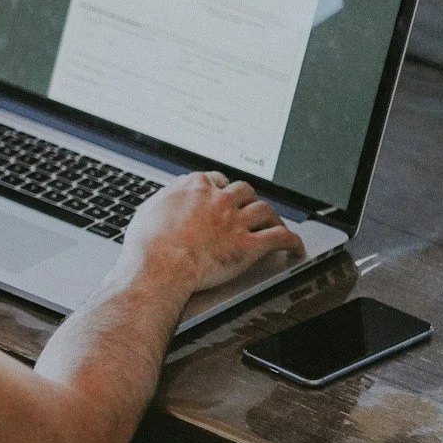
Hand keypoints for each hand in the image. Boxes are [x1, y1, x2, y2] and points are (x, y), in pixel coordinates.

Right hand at [120, 170, 304, 295]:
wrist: (160, 264)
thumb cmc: (148, 242)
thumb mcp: (148, 209)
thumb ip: (165, 199)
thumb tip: (168, 197)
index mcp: (194, 188)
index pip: (215, 178)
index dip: (221, 187)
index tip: (221, 193)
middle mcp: (219, 200)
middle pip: (244, 190)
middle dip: (247, 198)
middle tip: (248, 207)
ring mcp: (236, 221)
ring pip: (265, 210)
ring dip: (270, 216)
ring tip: (273, 223)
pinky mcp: (249, 245)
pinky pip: (280, 238)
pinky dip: (292, 241)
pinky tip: (295, 246)